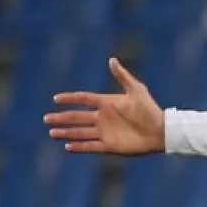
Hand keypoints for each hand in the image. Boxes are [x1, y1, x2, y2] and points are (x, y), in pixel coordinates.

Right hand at [44, 57, 165, 155]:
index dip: (70, 99)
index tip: (55, 99)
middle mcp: (104, 118)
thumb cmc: (150, 110)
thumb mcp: (136, 90)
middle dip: (62, 118)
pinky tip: (68, 146)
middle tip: (46, 118)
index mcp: (108, 103)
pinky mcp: (110, 146)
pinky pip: (91, 146)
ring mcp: (105, 132)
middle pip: (77, 117)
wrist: (161, 131)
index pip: (84, 99)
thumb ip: (123, 76)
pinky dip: (80, 147)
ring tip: (52, 132)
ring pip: (81, 133)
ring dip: (66, 133)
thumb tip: (112, 59)